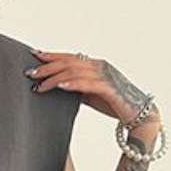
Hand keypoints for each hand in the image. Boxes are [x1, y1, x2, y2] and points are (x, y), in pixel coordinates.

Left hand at [25, 50, 159, 126]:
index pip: (71, 57)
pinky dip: (72, 84)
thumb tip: (61, 86)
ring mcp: (105, 75)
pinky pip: (87, 84)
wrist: (138, 114)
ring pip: (75, 71)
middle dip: (48, 66)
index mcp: (96, 65)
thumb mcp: (92, 95)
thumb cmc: (115, 104)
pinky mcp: (109, 88)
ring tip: (40, 84)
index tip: (35, 56)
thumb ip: (79, 88)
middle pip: (70, 62)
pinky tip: (60, 86)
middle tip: (31, 73)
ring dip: (55, 77)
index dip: (53, 55)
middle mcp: (100, 66)